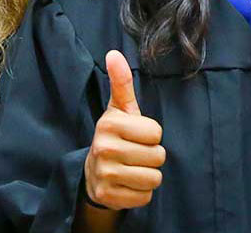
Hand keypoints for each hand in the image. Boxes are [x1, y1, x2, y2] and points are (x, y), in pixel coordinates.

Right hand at [83, 50, 164, 209]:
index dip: (151, 136)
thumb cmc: (114, 136)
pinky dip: (140, 193)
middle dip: (151, 157)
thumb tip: (114, 53)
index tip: (136, 136)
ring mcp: (105, 175)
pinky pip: (144, 197)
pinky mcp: (108, 196)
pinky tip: (127, 184)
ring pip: (153, 179)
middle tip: (134, 154)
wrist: (92, 173)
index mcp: (109, 125)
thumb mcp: (119, 109)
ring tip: (132, 169)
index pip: (156, 133)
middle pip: (158, 157)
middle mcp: (104, 149)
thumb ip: (121, 83)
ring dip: (148, 176)